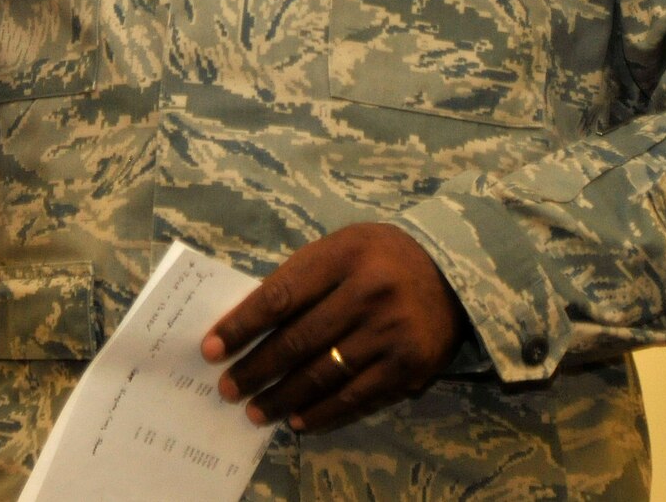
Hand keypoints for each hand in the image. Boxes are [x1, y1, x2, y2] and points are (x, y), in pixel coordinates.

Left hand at [200, 222, 467, 434]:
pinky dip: (322, 412)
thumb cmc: (381, 258)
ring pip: (324, 375)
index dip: (242, 326)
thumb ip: (300, 278)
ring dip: (282, 397)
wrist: (454, 272)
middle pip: (299, 340)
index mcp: (345, 255)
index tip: (211, 349)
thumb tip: (248, 325)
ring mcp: (392, 333)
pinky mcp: (409, 367)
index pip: (280, 296)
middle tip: (227, 388)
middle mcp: (370, 293)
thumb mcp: (342, 247)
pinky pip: (356, 397)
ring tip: (255, 411)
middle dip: (256, 369)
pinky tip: (297, 419)